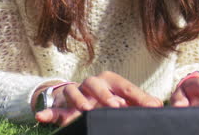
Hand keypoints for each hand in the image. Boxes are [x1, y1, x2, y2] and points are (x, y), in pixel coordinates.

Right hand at [35, 71, 162, 125]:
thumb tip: (157, 107)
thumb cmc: (108, 99)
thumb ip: (139, 103)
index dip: (136, 96)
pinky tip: (41, 116)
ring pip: (74, 91)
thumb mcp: (125, 101)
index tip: (147, 106)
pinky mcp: (62, 107)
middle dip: (105, 95)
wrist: (82, 99)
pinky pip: (54, 109)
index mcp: (110, 81)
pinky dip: (48, 112)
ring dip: (79, 100)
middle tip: (114, 106)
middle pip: (96, 83)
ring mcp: (75, 94)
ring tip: (86, 111)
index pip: (124, 86)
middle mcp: (92, 84)